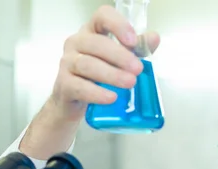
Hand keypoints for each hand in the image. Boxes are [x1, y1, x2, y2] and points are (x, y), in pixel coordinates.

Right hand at [50, 5, 160, 120]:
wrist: (74, 102)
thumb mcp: (120, 60)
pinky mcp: (63, 85)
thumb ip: (137, 48)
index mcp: (92, 32)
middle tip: (137, 69)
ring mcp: (67, 63)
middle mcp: (76, 43)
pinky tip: (111, 97)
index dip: (117, 25)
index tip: (133, 40)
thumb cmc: (97, 76)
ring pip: (87, 65)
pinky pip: (79, 87)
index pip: (102, 16)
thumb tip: (154, 38)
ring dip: (111, 74)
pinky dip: (97, 93)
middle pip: (95, 43)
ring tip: (129, 82)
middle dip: (119, 55)